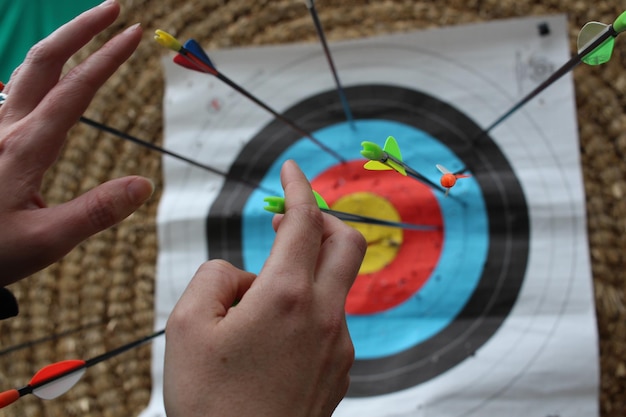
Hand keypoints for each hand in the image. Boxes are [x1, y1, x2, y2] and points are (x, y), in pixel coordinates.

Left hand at [0, 0, 152, 285]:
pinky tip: (47, 76)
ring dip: (58, 44)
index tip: (133, 34)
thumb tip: (144, 185)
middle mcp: (6, 128)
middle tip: (112, 9)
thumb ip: (96, 212)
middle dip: (78, 28)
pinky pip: (12, 92)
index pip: (75, 90)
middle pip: (42, 61)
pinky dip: (37, 71)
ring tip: (86, 31)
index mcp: (25, 148)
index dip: (107, 58)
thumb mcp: (47, 241)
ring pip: (25, 71)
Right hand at [164, 160, 366, 416]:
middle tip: (288, 219)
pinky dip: (307, 307)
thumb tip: (246, 273)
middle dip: (322, 218)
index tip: (291, 168)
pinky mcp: (341, 369)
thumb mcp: (186, 326)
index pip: (304, 220)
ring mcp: (339, 344)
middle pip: (347, 242)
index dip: (298, 187)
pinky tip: (273, 334)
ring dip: (306, 270)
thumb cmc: (208, 401)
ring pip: (335, 284)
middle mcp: (324, 315)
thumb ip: (216, 277)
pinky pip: (330, 320)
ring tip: (258, 299)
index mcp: (285, 296)